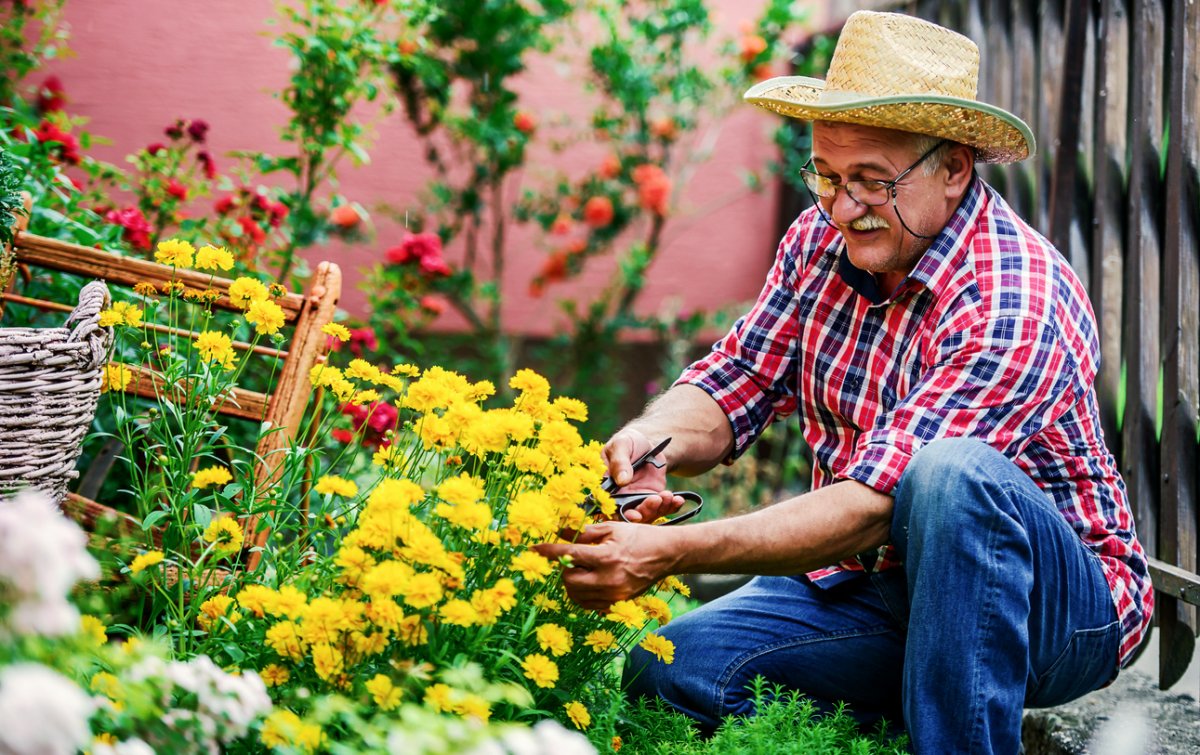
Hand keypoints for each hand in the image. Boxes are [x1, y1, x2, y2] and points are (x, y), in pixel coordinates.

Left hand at [534, 522, 675, 610]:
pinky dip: (583, 594)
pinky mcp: (616, 605)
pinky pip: (588, 604)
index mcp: (606, 557)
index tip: (533, 549)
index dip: (548, 551)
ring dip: (572, 582)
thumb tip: (559, 531)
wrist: (666, 555)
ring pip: (576, 595)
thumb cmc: (639, 537)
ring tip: (581, 569)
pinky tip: (590, 581)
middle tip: (570, 558)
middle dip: (564, 568)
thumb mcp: (611, 528)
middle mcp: (608, 580)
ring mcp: (613, 596)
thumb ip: (583, 532)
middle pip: (568, 580)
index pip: (568, 555)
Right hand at [603, 428, 685, 522]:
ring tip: (668, 495)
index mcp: (608, 488)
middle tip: (655, 501)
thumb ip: (619, 462)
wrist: (646, 443)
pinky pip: (662, 507)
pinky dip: (671, 506)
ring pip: (648, 513)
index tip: (635, 515)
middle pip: (631, 514)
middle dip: (645, 512)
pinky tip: (677, 500)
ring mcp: (638, 499)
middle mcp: (621, 498)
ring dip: (660, 508)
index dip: (621, 515)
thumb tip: (622, 480)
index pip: (611, 508)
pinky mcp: (653, 497)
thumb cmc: (627, 442)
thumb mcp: (621, 445)